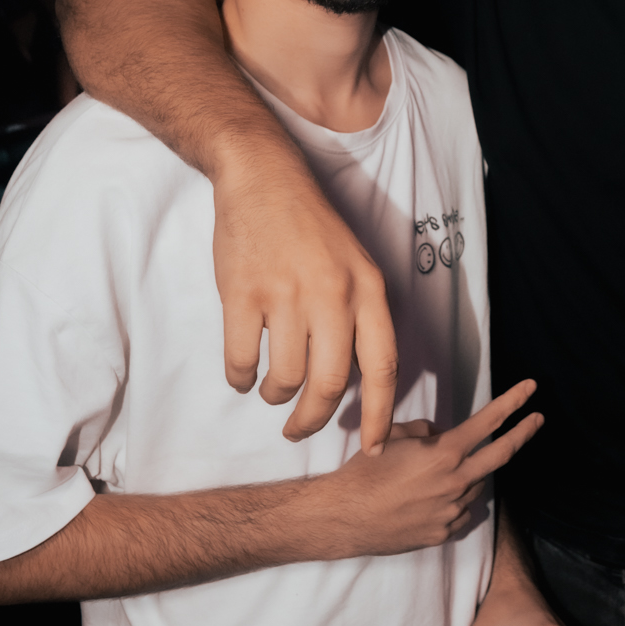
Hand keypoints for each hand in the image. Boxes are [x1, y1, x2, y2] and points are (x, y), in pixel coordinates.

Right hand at [212, 162, 401, 453]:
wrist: (264, 179)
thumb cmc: (312, 228)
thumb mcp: (357, 265)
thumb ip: (361, 317)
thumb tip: (357, 381)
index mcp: (368, 290)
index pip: (383, 367)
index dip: (380, 415)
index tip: (372, 447)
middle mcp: (331, 294)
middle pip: (329, 384)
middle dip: (314, 419)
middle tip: (300, 429)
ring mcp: (285, 294)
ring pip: (285, 377)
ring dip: (276, 397)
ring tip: (272, 392)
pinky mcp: (242, 293)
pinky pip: (242, 359)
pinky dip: (242, 379)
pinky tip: (244, 376)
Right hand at [317, 381, 542, 558]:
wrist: (345, 517)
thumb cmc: (365, 472)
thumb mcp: (394, 437)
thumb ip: (427, 433)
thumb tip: (441, 438)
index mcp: (445, 453)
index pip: (489, 422)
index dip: (513, 402)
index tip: (530, 389)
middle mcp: (456, 481)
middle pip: (502, 455)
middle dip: (524, 433)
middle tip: (537, 420)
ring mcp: (453, 510)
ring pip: (475, 485)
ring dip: (467, 475)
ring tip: (432, 477)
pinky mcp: (444, 532)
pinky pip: (460, 512)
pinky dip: (452, 501)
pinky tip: (426, 501)